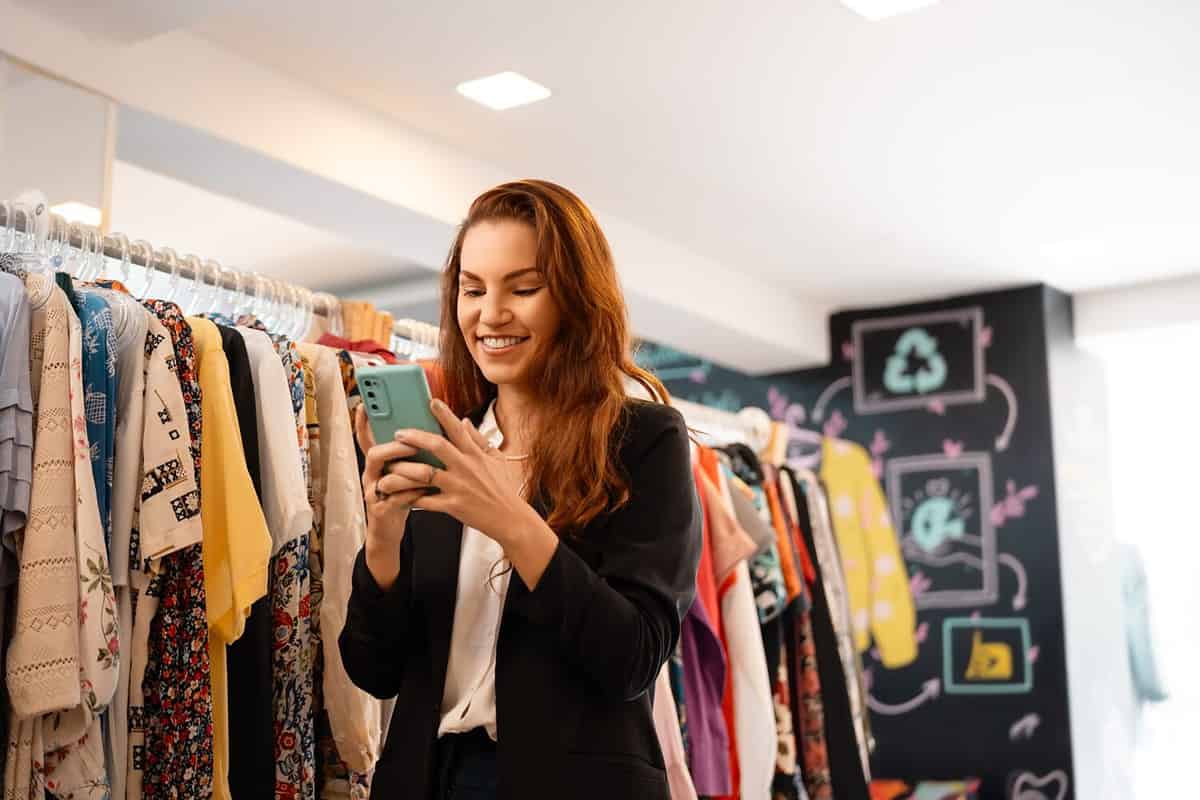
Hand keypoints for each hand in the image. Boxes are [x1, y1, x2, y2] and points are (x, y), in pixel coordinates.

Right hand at [356, 405, 424, 545]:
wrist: (388, 530)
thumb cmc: (400, 495)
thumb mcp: (403, 471)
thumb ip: (410, 452)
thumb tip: (428, 426)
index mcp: (377, 462)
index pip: (366, 437)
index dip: (363, 422)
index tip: (365, 404)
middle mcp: (371, 475)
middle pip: (374, 454)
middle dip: (394, 448)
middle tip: (413, 444)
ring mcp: (373, 493)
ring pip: (385, 479)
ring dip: (407, 473)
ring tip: (428, 472)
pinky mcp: (381, 511)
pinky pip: (395, 500)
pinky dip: (412, 494)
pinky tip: (426, 491)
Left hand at [390, 399, 534, 546]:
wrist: (509, 518)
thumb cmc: (502, 488)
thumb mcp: (496, 459)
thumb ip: (478, 439)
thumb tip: (464, 422)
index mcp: (475, 455)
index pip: (458, 429)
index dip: (444, 414)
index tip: (431, 402)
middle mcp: (465, 468)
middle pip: (437, 446)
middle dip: (415, 437)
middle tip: (398, 433)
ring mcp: (458, 487)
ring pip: (424, 473)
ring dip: (404, 468)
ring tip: (391, 465)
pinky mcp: (452, 506)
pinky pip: (426, 500)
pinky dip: (411, 496)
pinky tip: (399, 493)